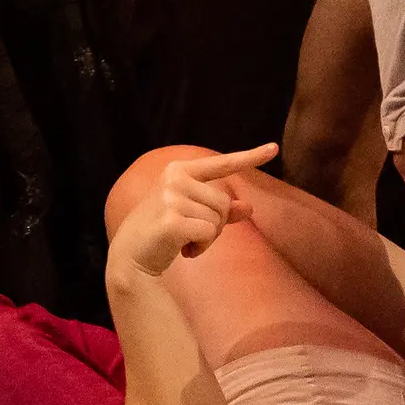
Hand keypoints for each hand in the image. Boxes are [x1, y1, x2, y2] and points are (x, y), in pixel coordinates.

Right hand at [111, 143, 272, 279]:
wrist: (130, 255)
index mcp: (179, 170)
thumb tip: (249, 208)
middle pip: (224, 201)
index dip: (250, 157)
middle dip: (215, 224)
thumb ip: (220, 210)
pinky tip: (184, 251)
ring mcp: (171, 198)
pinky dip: (202, 248)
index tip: (274, 148)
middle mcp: (175, 179)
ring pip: (218, 219)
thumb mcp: (190, 214)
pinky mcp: (172, 221)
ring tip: (185, 241)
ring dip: (208, 238)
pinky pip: (209, 233)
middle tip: (192, 234)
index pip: (221, 164)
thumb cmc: (161, 232)